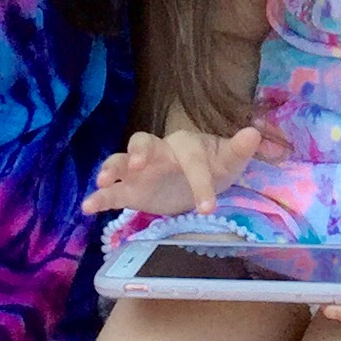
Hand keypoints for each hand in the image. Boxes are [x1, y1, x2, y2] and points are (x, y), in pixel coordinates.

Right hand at [82, 124, 274, 217]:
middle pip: (142, 142)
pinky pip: (111, 192)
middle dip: (139, 152)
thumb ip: (240, 149)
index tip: (208, 208)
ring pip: (120, 162)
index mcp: (185, 145)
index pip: (192, 161)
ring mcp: (140, 171)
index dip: (200, 183)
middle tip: (137, 165)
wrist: (198, 181)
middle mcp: (158, 153)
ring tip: (103, 180)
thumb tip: (254, 132)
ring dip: (111, 168)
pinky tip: (87, 207)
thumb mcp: (229, 161)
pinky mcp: (130, 191)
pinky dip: (98, 197)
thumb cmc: (214, 166)